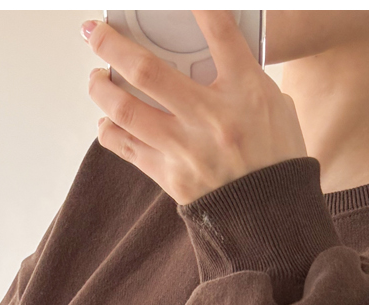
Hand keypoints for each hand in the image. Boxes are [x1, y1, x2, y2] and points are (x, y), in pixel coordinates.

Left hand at [83, 11, 307, 205]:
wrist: (269, 218)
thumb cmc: (274, 157)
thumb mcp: (274, 105)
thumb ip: (241, 76)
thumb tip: (204, 52)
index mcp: (246, 91)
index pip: (220, 33)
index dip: (199, 6)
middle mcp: (211, 117)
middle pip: (147, 71)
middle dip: (112, 46)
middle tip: (94, 33)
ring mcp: (186, 149)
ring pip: (125, 110)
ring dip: (101, 89)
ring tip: (95, 79)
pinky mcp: (170, 176)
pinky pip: (125, 147)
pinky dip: (110, 130)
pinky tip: (106, 120)